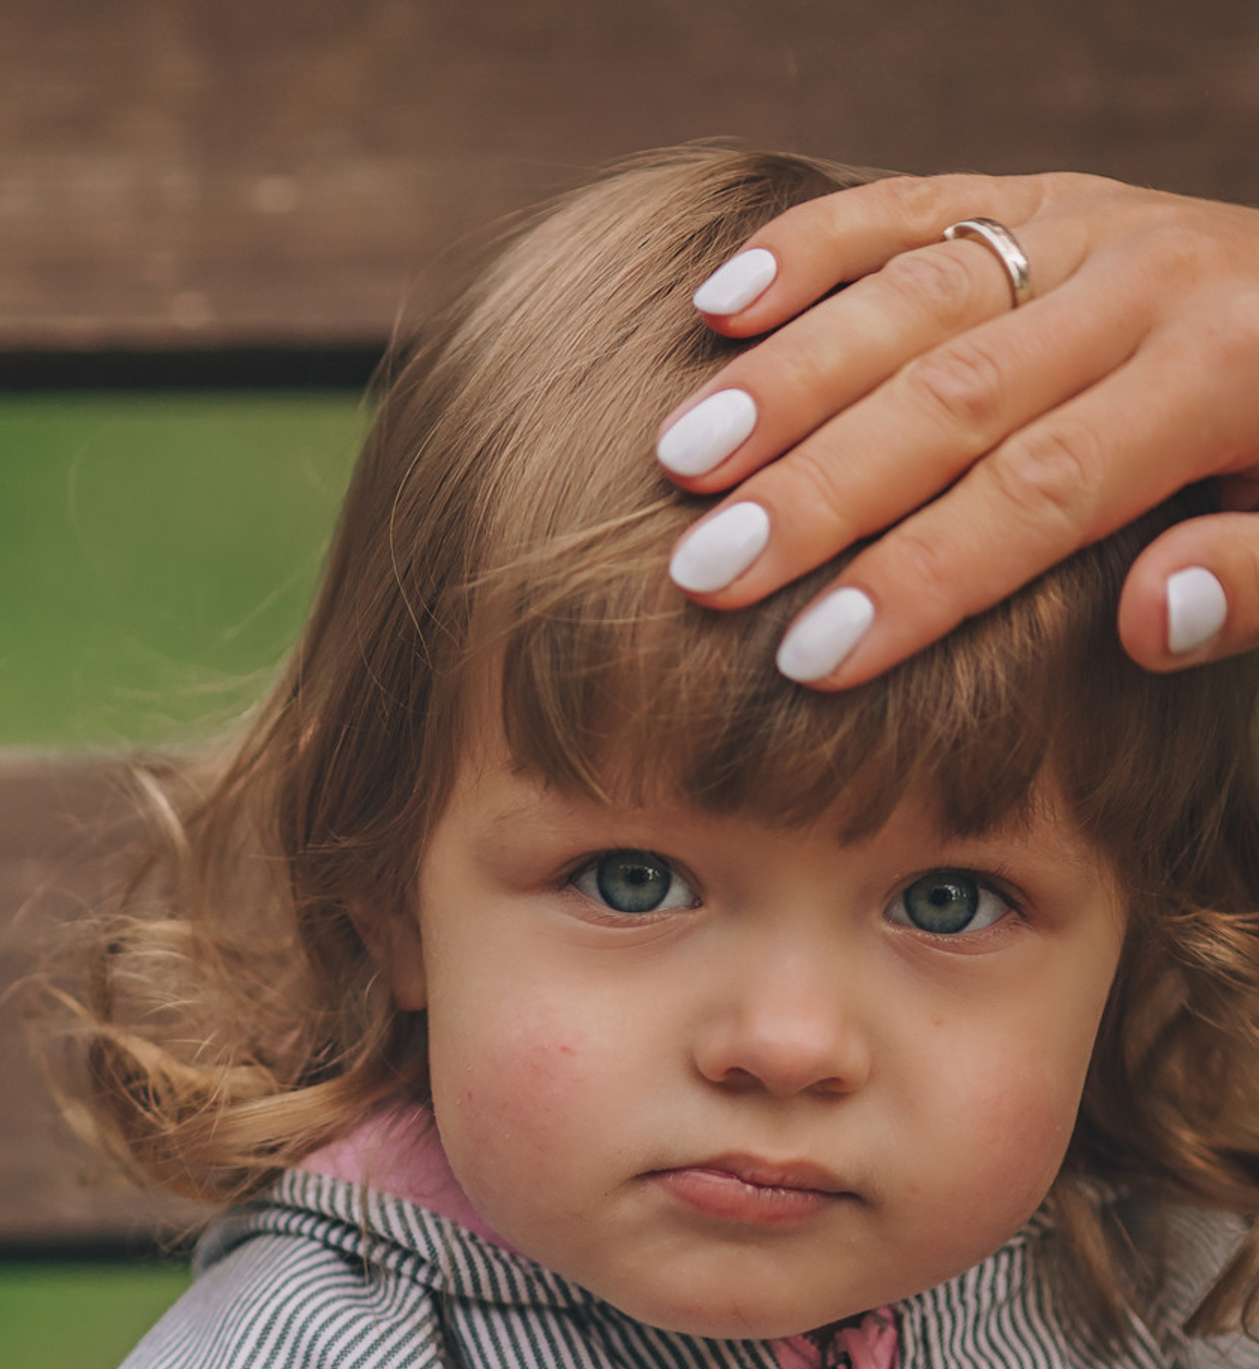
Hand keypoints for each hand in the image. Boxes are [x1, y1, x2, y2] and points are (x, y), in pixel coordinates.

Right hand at [650, 172, 1258, 684]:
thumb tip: (1150, 617)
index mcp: (1232, 365)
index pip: (1046, 486)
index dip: (922, 575)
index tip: (810, 659)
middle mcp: (1152, 276)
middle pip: (955, 392)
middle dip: (818, 490)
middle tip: (705, 571)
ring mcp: (1089, 222)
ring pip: (915, 295)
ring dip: (784, 379)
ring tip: (680, 458)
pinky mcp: (1041, 195)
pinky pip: (916, 203)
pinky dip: (810, 245)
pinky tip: (717, 304)